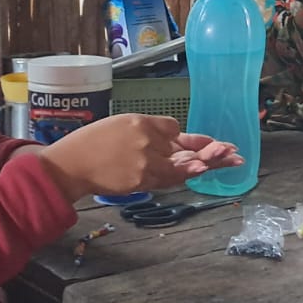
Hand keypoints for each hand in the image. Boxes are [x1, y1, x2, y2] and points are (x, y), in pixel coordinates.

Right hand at [37, 114, 242, 200]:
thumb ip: (147, 131)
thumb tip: (172, 137)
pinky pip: (168, 178)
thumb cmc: (90, 143)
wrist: (70, 165)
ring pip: (181, 164)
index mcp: (140, 122)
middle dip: (211, 149)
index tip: (204, 143)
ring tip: (230, 160)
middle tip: (233, 150)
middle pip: (184, 146)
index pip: (173, 128)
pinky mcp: (141, 180)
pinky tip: (202, 172)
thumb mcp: (119, 125)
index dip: (185, 138)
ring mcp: (145, 162)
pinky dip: (186, 175)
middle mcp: (146, 140)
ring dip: (208, 163)